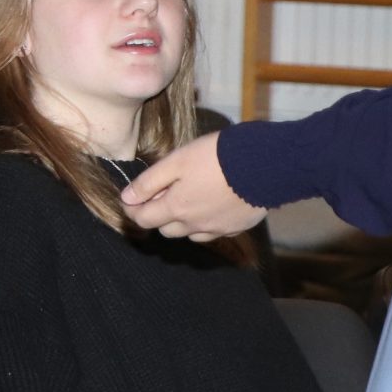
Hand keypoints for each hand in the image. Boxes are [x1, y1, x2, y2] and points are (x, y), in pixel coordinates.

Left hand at [119, 133, 266, 242]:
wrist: (263, 165)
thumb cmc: (216, 157)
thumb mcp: (176, 162)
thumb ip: (149, 182)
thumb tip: (127, 198)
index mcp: (176, 208)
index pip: (143, 220)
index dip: (132, 210)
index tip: (131, 199)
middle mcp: (194, 226)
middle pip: (165, 229)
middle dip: (157, 215)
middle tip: (162, 192)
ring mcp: (217, 230)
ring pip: (189, 233)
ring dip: (181, 221)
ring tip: (188, 196)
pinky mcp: (236, 228)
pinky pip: (213, 232)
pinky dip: (205, 223)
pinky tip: (211, 204)